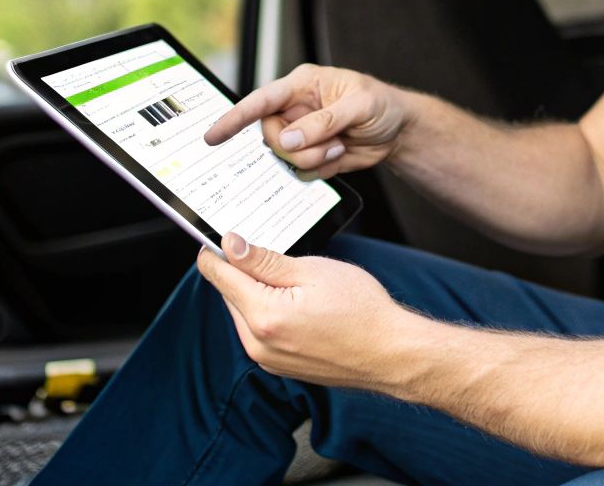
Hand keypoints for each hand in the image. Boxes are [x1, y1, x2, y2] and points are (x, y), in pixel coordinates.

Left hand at [196, 232, 410, 389]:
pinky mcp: (277, 366)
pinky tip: (297, 304)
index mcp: (264, 315)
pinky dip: (267, 313)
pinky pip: (258, 332)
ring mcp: (266, 359)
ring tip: (292, 282)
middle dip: (241, 272)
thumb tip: (230, 245)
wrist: (389, 353)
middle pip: (230, 295)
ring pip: (244, 313)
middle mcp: (257, 343)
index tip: (215, 237)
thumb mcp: (312, 270)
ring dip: (255, 294)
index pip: (219, 277)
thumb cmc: (360, 309)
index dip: (214, 252)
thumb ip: (264, 260)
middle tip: (269, 254)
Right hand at [205, 63, 412, 177]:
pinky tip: (339, 154)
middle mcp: (295, 110)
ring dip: (313, 159)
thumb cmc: (381, 105)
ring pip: (284, 158)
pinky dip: (321, 169)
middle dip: (296, 147)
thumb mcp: (359, 106)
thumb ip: (323, 121)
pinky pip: (301, 171)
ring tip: (339, 145)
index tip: (213, 136)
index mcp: (301, 86)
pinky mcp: (310, 155)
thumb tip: (289, 138)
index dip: (235, 118)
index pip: (260, 101)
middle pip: (270, 136)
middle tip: (331, 142)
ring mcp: (301, 135)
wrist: (397, 131)